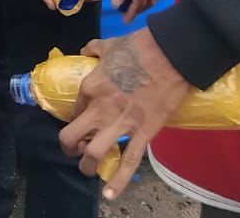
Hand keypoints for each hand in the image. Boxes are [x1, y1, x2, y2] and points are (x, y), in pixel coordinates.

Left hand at [60, 29, 189, 199]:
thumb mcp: (107, 45)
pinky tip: (109, 196)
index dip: (74, 123)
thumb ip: (92, 49)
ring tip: (89, 170)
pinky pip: (128, 161)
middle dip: (70, 149)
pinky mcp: (143, 132)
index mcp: (89, 87)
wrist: (169, 55)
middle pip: (72, 137)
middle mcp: (99, 108)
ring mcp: (120, 122)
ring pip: (94, 154)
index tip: (79, 127)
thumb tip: (86, 51)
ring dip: (87, 166)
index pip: (72, 113)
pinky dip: (118, 181)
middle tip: (75, 152)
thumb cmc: (138, 48)